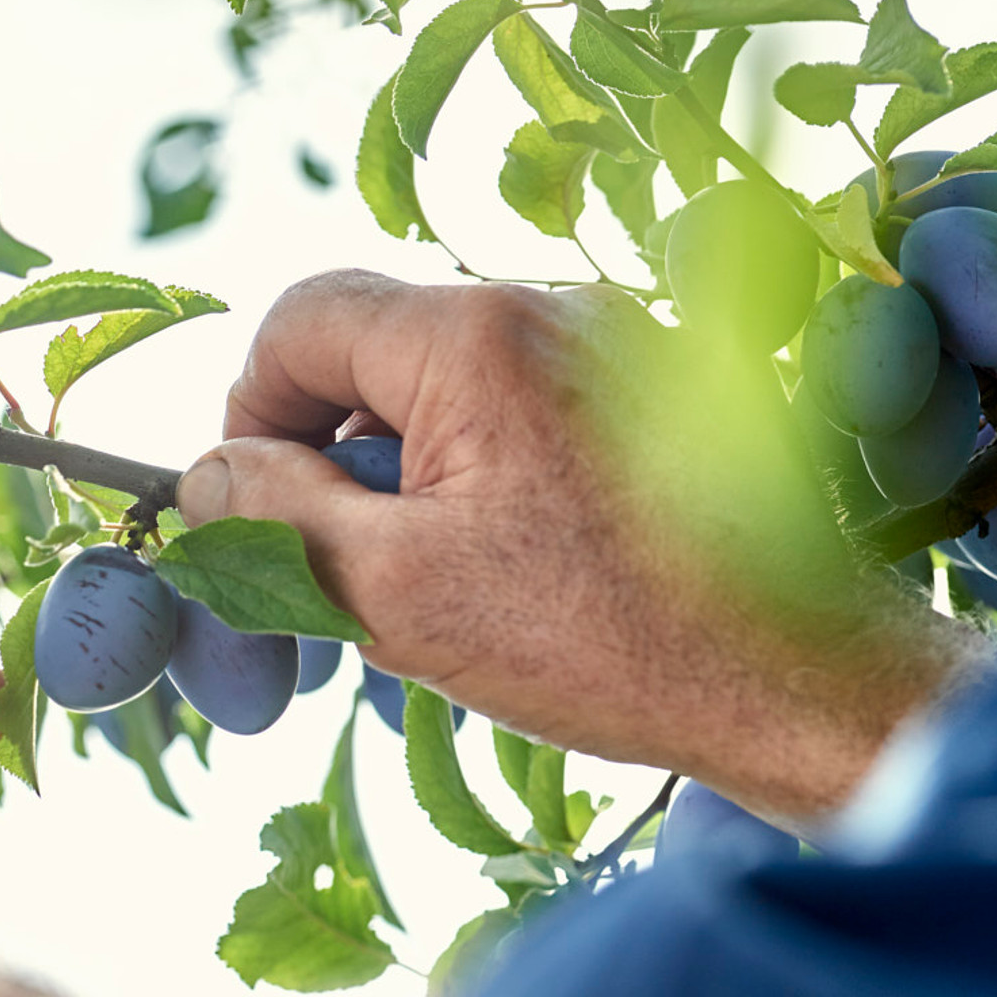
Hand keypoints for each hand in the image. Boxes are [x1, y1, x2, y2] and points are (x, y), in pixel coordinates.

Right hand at [177, 270, 984, 818]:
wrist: (796, 687)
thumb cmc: (602, 642)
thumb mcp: (395, 593)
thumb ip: (274, 517)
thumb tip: (201, 476)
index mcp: (474, 336)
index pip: (300, 321)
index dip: (249, 415)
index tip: (253, 510)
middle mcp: (544, 309)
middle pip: (370, 353)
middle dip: (331, 459)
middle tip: (338, 570)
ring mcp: (607, 345)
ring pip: (438, 391)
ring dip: (401, 481)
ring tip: (430, 589)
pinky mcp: (647, 396)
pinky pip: (512, 414)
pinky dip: (472, 484)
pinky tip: (501, 577)